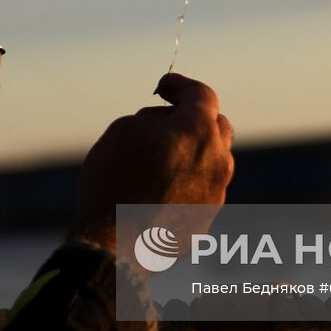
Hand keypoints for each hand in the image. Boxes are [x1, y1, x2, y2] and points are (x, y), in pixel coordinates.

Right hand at [70, 73, 233, 253]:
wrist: (112, 244)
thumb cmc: (114, 181)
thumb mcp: (124, 129)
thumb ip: (155, 117)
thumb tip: (167, 125)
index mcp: (198, 132)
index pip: (202, 95)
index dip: (180, 86)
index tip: (162, 88)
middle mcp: (217, 162)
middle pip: (216, 127)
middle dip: (192, 119)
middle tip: (164, 122)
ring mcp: (216, 195)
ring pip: (211, 162)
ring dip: (191, 154)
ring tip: (158, 161)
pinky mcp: (206, 221)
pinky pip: (201, 192)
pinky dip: (185, 185)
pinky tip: (157, 192)